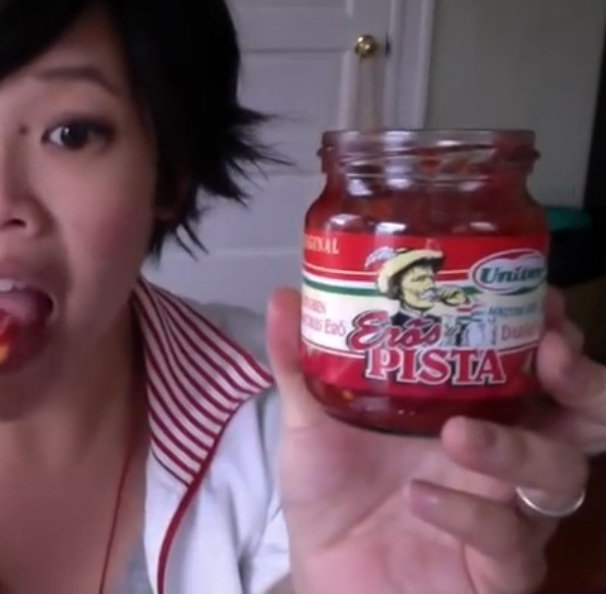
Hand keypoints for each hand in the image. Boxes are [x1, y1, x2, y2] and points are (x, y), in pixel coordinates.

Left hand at [267, 286, 596, 593]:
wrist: (323, 574)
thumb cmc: (332, 494)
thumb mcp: (311, 423)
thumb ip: (301, 363)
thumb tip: (285, 294)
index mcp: (473, 410)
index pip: (536, 366)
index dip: (549, 330)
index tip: (539, 297)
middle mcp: (504, 458)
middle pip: (583, 417)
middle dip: (583, 381)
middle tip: (551, 351)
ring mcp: (508, 513)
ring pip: (560, 476)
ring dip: (517, 447)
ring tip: (459, 432)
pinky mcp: (499, 569)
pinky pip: (510, 542)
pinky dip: (469, 515)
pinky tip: (420, 497)